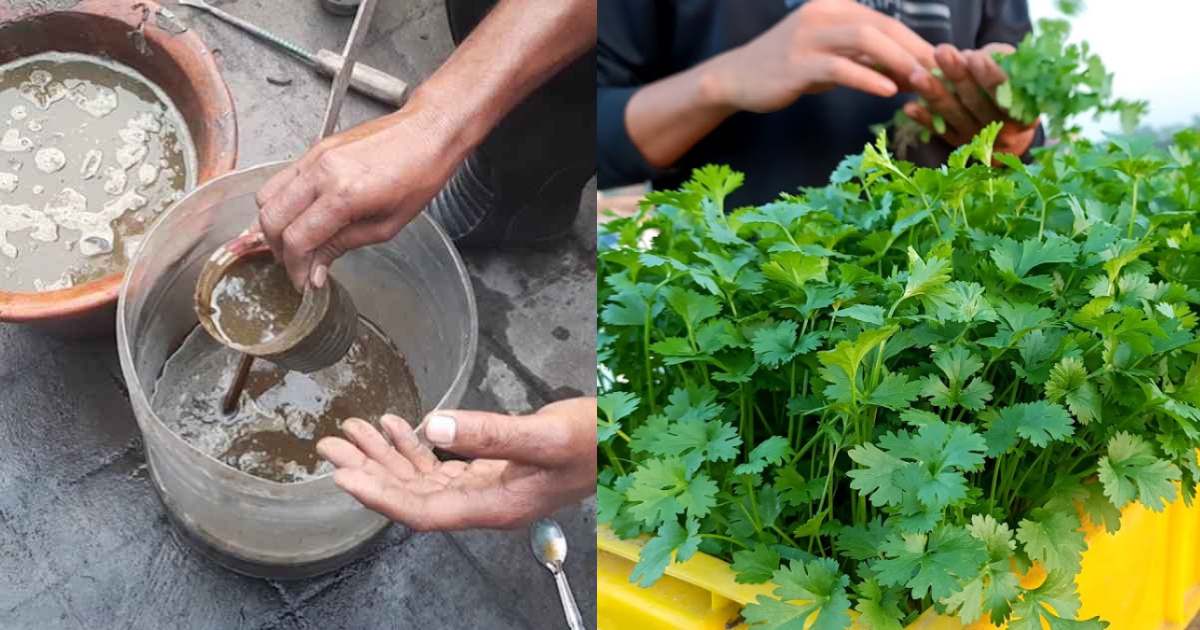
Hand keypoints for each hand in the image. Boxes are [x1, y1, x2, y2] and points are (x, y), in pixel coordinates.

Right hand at [254, 103, 467, 289]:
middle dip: (279, 250)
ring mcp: (314, 156)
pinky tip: (301, 216)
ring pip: (267, 197)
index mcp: (344, 194)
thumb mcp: (387, 225)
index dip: (296, 268)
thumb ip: (343, 245)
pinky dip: (282, 203)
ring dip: (274, 226)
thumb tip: (317, 267)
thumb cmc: (420, 174)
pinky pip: (281, 179)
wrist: (427, 131)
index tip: (304, 282)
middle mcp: (322, 172)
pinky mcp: (314, 149)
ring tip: (297, 243)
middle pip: (272, 219)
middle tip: (297, 266)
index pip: (298, 239)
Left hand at [317, 398, 596, 530]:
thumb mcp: (545, 435)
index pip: (423, 511)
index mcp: (495, 506)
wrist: (627, 441)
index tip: (343, 477)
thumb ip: (491, 433)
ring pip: (424, 478)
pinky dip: (417, 445)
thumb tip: (434, 427)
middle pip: (414, 496)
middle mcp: (486, 503)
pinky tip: (398, 426)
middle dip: (370, 471)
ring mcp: (490, 487)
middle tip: (331, 445)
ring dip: (386, 456)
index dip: (380, 496)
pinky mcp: (495, 469)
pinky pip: (444, 464)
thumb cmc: (595, 442)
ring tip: (352, 431)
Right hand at [702, 0, 934, 112]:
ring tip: (922, 82)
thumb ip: (866, 61)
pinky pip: (840, 67)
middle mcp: (823, 14)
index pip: (885, 21)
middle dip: (915, 50)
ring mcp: (808, 37)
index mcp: (835, 8)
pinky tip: (887, 91)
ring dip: (899, 60)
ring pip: (865, 39)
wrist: (738, 78)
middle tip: (941, 75)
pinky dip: (867, 77)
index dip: (916, 42)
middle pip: (881, 25)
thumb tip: (910, 74)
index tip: (940, 66)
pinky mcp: (797, 63)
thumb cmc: (788, 69)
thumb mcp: (831, 60)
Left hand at [904, 43, 1037, 153]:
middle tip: (941, 51)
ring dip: (934, 94)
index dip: (989, 76)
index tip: (974, 57)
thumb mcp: (1017, 77)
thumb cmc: (1012, 93)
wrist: (1010, 136)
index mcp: (1022, 111)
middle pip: (974, 101)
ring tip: (917, 75)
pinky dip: (923, 119)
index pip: (1005, 92)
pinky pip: (938, 131)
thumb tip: (977, 55)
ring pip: (953, 115)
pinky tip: (909, 107)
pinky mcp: (957, 145)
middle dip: (957, 75)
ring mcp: (977, 139)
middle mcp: (1000, 130)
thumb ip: (1002, 62)